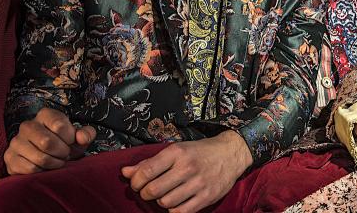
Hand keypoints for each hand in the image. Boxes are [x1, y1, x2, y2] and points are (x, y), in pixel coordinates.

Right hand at [4, 107, 95, 174]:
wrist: (48, 156)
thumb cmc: (65, 143)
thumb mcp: (79, 137)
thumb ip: (86, 134)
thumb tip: (82, 138)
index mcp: (45, 114)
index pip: (59, 125)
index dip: (70, 138)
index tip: (70, 142)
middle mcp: (27, 125)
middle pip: (47, 142)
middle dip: (62, 152)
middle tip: (65, 155)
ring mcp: (16, 142)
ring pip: (39, 158)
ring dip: (54, 163)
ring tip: (57, 161)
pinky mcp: (10, 158)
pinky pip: (30, 169)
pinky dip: (42, 171)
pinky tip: (45, 167)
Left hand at [121, 130, 252, 211]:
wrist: (231, 153)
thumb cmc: (200, 151)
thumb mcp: (176, 150)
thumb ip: (149, 162)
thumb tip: (125, 172)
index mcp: (177, 152)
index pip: (146, 171)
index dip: (135, 181)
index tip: (136, 183)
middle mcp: (187, 167)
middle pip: (153, 190)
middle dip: (145, 194)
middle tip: (149, 191)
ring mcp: (198, 183)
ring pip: (165, 203)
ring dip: (161, 202)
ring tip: (165, 195)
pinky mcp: (207, 197)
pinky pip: (181, 212)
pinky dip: (174, 210)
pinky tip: (176, 202)